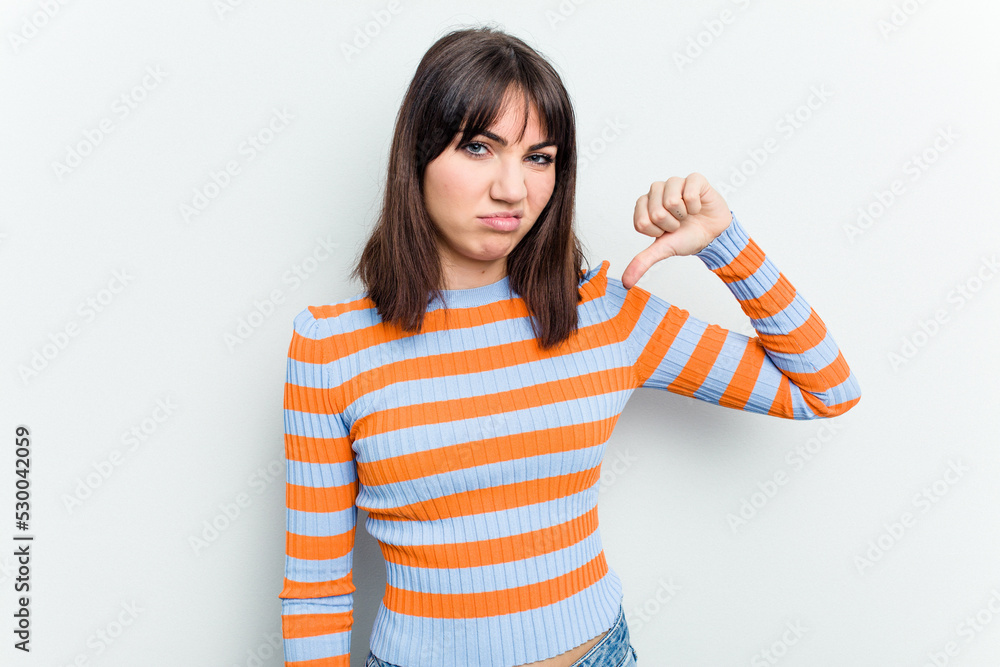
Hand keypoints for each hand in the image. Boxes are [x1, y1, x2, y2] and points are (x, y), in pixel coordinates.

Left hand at [621, 172, 731, 288]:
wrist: (713, 234)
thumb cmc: (686, 237)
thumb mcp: (662, 250)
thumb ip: (642, 262)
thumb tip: (626, 283)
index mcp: (644, 205)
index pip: (641, 222)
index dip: (657, 232)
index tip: (666, 231)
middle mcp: (656, 190)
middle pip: (656, 212)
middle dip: (671, 225)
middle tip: (679, 223)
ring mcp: (674, 182)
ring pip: (671, 200)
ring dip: (683, 215)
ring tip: (687, 215)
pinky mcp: (694, 178)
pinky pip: (689, 193)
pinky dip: (696, 206)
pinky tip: (698, 207)